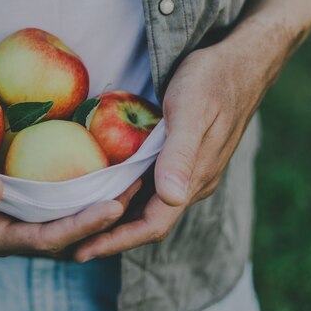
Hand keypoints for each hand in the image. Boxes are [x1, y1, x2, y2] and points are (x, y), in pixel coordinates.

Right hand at [0, 161, 143, 257]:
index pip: (47, 240)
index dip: (80, 227)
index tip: (113, 206)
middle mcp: (12, 231)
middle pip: (69, 232)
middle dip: (103, 216)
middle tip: (137, 187)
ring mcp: (17, 215)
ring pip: (66, 215)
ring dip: (98, 200)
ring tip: (131, 175)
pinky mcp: (17, 197)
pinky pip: (55, 195)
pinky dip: (78, 184)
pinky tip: (96, 160)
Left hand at [74, 25, 274, 261]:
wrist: (242, 60)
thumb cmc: (213, 80)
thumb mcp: (192, 111)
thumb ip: (181, 154)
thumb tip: (171, 198)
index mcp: (194, 179)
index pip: (153, 224)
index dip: (117, 241)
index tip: (82, 251)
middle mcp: (191, 182)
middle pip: (147, 221)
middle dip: (110, 236)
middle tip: (69, 243)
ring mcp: (187, 171)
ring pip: (148, 205)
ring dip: (116, 217)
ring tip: (78, 222)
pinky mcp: (181, 157)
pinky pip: (149, 184)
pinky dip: (125, 193)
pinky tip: (103, 187)